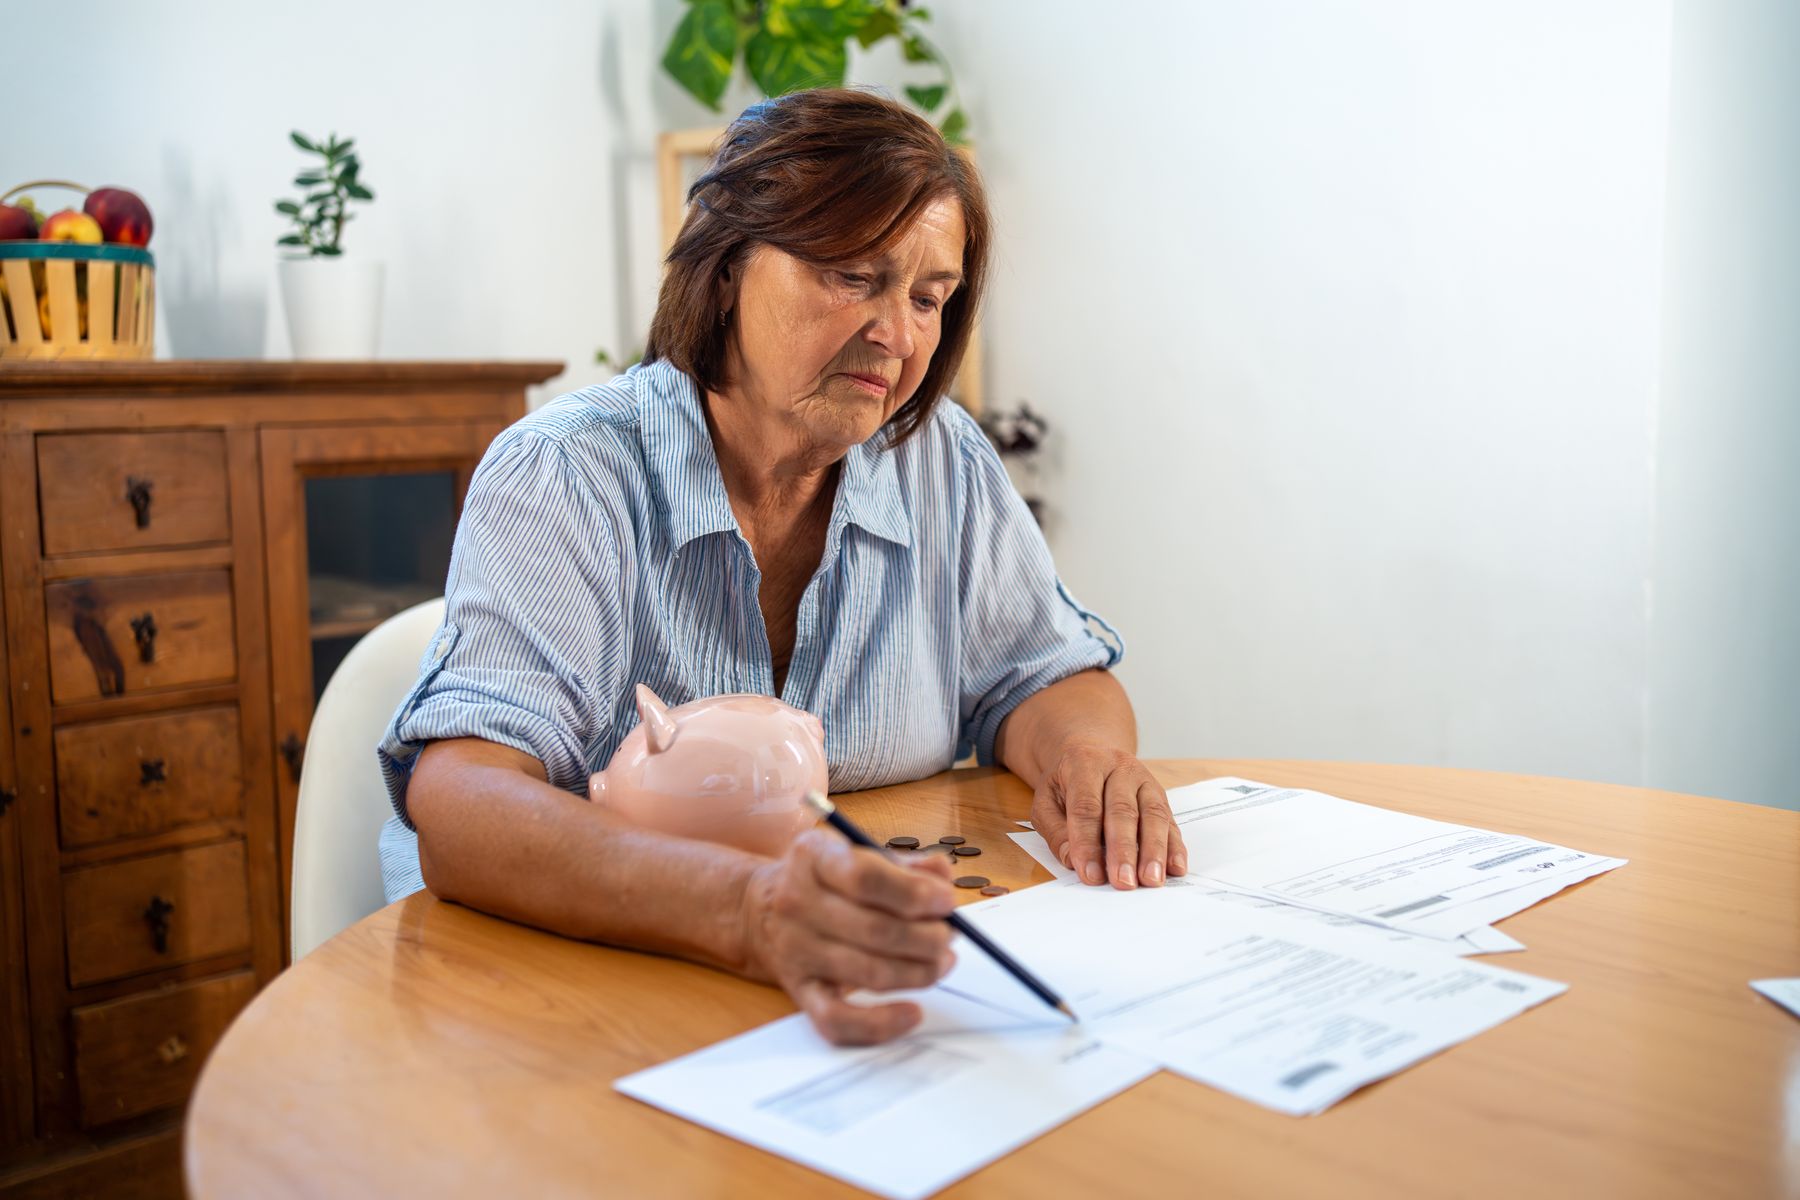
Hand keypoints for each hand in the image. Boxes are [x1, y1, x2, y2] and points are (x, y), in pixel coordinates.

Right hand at [741, 829, 957, 1044]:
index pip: (864, 878)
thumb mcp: (857, 854)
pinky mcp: (800, 992)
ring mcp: (797, 951)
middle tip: (948, 935)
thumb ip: (904, 865)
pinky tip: (913, 1012)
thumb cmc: (826, 881)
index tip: (946, 901)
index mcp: (815, 857)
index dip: (913, 893)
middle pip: (874, 930)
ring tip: (942, 962)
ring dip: (919, 972)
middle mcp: (798, 903)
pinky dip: (881, 1024)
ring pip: (868, 973)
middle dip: (927, 937)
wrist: (761, 910)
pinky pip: (838, 1020)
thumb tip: (942, 876)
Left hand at [1031, 744, 1186, 888]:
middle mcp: (1119, 768)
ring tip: (1151, 880)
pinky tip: (1175, 868)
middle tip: (1124, 882)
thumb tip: (1073, 862)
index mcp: (1084, 763)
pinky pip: (1170, 821)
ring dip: (1154, 851)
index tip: (1091, 875)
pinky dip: (1174, 847)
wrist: (1089, 753)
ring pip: (1153, 814)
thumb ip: (1056, 832)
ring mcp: (1144, 780)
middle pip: (1123, 811)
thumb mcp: (1045, 802)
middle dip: (1124, 850)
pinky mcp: (1161, 796)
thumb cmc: (1065, 784)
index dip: (1088, 843)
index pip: (1086, 807)